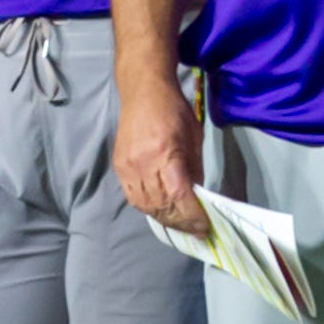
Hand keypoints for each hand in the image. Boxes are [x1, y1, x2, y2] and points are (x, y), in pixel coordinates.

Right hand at [114, 70, 207, 236]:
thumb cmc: (174, 110)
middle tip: (197, 231)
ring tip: (181, 224)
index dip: (193, 217)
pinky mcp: (119, 167)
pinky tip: (162, 210)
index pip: (179, 197)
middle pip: (162, 206)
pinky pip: (134, 198)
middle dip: (182, 223)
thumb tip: (198, 199)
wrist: (143, 92)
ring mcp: (128, 167)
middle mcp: (143, 164)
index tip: (205, 227)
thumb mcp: (194, 138)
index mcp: (165, 153)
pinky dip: (149, 209)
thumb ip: (195, 170)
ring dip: (166, 220)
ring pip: (146, 207)